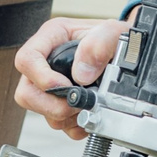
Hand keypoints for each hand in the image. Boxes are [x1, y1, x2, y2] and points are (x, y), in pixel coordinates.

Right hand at [13, 17, 131, 139]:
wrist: (129, 52)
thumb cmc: (116, 37)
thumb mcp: (114, 31)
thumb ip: (100, 43)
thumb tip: (82, 74)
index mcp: (51, 38)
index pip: (27, 59)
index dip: (41, 78)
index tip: (64, 86)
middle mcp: (46, 62)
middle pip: (26, 93)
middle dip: (52, 105)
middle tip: (76, 104)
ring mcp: (51, 85)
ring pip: (41, 112)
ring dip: (65, 116)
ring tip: (88, 106)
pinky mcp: (61, 103)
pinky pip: (58, 124)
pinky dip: (74, 125)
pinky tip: (88, 114)